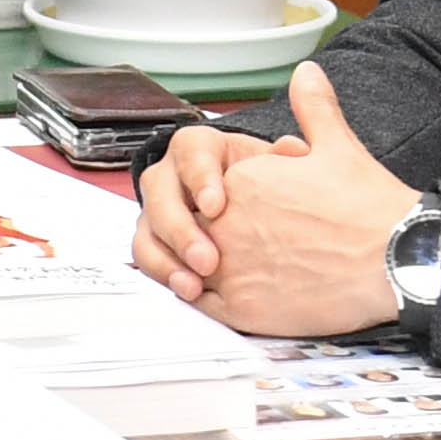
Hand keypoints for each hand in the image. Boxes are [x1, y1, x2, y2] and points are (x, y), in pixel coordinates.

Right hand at [129, 123, 272, 302]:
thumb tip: (292, 149)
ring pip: (148, 231)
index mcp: (197, 147)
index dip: (200, 180)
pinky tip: (192, 292)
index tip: (215, 207)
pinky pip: (148, 257)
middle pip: (161, 196)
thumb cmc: (259, 182)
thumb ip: (284, 158)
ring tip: (196, 285)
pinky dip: (168, 275)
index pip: (191, 153)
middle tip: (209, 260)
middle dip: (182, 231)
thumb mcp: (273, 165)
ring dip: (169, 261)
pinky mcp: (152, 240)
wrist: (246, 207)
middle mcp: (168, 175)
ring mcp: (156, 209)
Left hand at [133, 62, 412, 336]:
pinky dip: (207, 301)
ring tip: (226, 269)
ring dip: (195, 268)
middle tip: (228, 242)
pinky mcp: (241, 310)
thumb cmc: (370, 208)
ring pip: (185, 268)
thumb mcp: (338, 145)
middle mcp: (225, 223)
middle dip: (199, 233)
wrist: (397, 260)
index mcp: (240, 181)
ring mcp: (230, 268)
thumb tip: (307, 73)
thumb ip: (313, 109)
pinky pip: (202, 306)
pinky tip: (231, 296)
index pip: (199, 191)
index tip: (237, 208)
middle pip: (187, 228)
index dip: (213, 200)